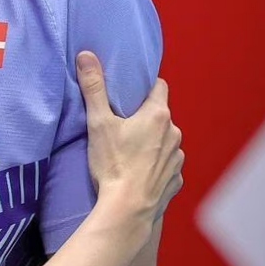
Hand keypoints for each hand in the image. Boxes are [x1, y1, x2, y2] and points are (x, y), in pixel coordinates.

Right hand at [78, 51, 183, 222]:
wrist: (128, 209)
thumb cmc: (113, 164)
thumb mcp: (98, 122)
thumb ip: (93, 87)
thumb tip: (86, 55)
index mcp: (157, 115)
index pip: (159, 87)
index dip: (144, 87)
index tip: (129, 92)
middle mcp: (174, 133)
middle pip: (160, 115)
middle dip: (144, 117)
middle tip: (121, 124)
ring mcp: (178, 158)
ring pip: (165, 140)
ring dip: (152, 142)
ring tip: (128, 151)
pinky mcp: (176, 180)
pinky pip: (167, 165)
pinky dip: (155, 165)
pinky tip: (138, 172)